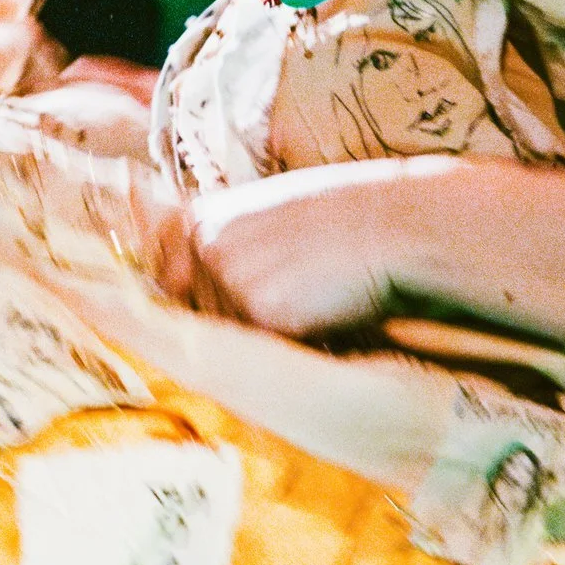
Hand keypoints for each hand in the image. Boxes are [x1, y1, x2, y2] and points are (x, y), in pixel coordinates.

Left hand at [187, 157, 461, 338]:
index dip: (200, 298)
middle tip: (293, 286)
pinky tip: (320, 306)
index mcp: (202, 218)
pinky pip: (261, 348)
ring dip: (264, 332)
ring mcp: (228, 278)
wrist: (395, 222)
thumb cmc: (340, 219)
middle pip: (199, 316)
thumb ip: (225, 245)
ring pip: (229, 338)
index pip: (169, 283)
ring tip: (310, 291)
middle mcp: (205, 246)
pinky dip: (290, 338)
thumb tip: (187, 288)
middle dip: (235, 317)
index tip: (239, 293)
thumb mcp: (268, 215)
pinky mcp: (258, 311)